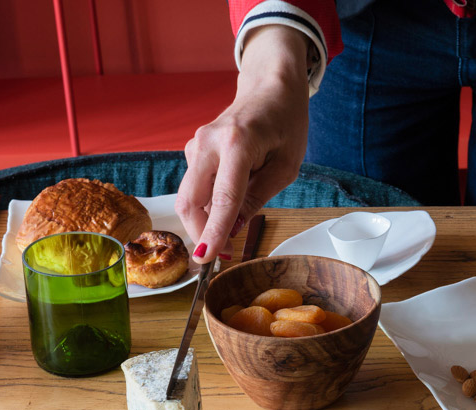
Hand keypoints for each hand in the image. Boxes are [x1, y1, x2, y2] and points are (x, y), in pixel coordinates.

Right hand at [176, 27, 311, 261]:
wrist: (269, 86)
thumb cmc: (285, 122)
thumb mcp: (286, 167)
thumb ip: (257, 198)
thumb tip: (232, 230)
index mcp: (237, 143)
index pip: (222, 198)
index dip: (213, 232)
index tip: (205, 258)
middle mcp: (208, 142)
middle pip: (190, 201)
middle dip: (201, 232)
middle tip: (223, 252)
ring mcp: (196, 144)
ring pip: (190, 196)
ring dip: (207, 218)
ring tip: (236, 220)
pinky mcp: (193, 149)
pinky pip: (196, 186)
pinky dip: (209, 202)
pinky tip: (231, 196)